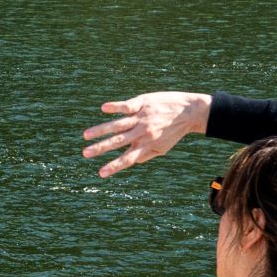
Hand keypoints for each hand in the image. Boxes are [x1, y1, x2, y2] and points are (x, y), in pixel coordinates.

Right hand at [82, 91, 211, 178]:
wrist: (190, 111)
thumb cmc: (175, 130)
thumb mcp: (163, 147)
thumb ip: (147, 154)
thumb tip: (132, 161)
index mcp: (146, 144)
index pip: (127, 158)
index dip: (113, 166)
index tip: (100, 173)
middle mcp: (142, 132)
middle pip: (118, 141)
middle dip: (101, 148)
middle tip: (85, 153)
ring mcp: (142, 117)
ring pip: (118, 125)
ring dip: (101, 130)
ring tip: (86, 135)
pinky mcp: (143, 103)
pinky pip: (127, 106)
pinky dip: (116, 107)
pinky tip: (104, 109)